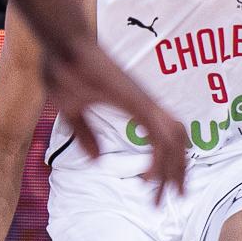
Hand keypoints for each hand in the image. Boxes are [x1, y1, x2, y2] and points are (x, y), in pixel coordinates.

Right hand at [42, 38, 188, 198]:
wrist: (62, 43)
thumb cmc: (63, 70)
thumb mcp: (71, 110)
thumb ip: (86, 134)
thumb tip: (97, 159)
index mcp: (134, 104)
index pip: (163, 136)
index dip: (167, 162)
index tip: (155, 187)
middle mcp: (145, 103)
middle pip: (178, 140)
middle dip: (179, 171)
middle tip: (176, 197)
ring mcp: (143, 101)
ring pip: (173, 140)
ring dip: (173, 169)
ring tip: (169, 194)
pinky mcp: (136, 102)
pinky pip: (157, 135)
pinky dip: (159, 158)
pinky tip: (150, 178)